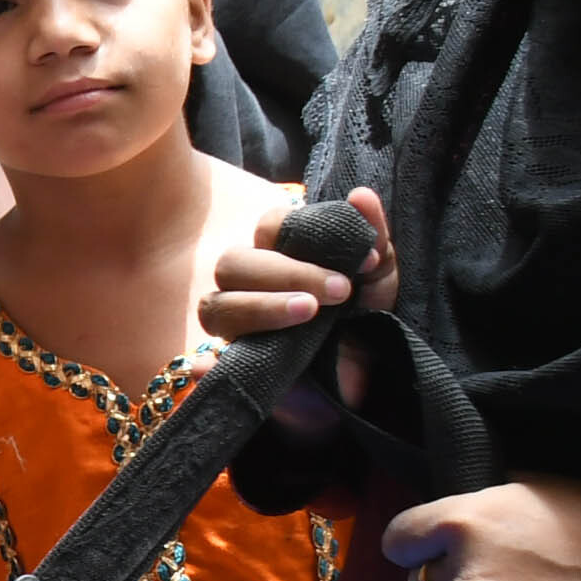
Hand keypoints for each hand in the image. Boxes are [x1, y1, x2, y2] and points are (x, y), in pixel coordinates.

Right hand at [201, 184, 397, 431]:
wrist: (367, 386)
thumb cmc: (363, 324)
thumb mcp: (379, 281)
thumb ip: (373, 238)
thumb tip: (361, 194)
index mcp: (280, 258)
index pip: (268, 226)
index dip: (301, 235)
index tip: (356, 264)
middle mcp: (249, 289)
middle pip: (232, 263)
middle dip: (286, 273)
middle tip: (339, 292)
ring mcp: (237, 330)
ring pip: (215, 308)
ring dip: (259, 308)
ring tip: (308, 315)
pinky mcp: (234, 371)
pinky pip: (201, 365)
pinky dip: (204, 365)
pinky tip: (215, 364)